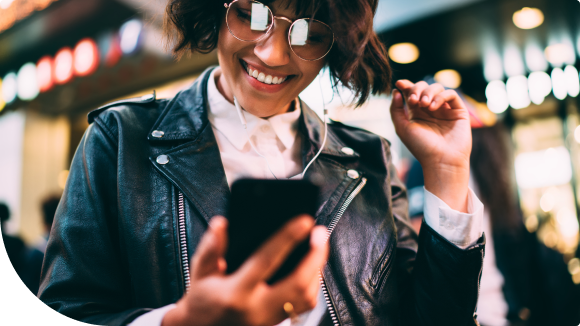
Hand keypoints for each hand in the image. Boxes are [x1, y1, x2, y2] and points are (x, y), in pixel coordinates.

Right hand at [162, 215, 328, 325]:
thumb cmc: (201, 300)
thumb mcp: (200, 272)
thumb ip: (211, 247)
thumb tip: (221, 223)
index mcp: (236, 293)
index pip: (266, 261)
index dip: (287, 238)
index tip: (304, 221)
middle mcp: (256, 309)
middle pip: (298, 283)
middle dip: (315, 256)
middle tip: (321, 233)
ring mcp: (269, 319)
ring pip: (306, 297)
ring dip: (317, 269)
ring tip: (319, 246)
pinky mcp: (277, 323)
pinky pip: (304, 306)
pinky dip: (313, 284)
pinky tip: (312, 267)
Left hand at [390, 80, 470, 211]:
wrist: (441, 160)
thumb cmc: (421, 147)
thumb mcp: (402, 128)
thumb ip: (395, 110)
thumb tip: (396, 91)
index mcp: (417, 113)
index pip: (412, 93)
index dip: (406, 86)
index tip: (399, 84)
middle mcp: (430, 109)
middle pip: (424, 87)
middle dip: (416, 89)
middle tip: (413, 100)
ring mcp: (445, 109)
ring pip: (437, 88)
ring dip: (428, 92)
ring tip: (424, 105)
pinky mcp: (458, 111)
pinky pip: (451, 94)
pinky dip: (440, 97)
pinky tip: (433, 107)